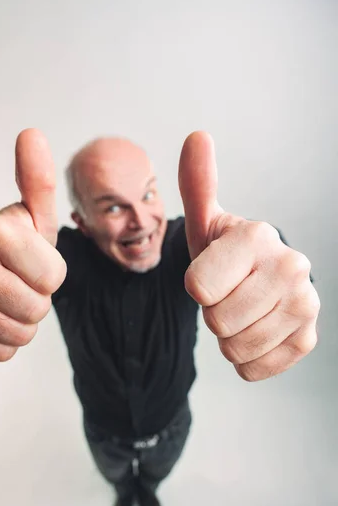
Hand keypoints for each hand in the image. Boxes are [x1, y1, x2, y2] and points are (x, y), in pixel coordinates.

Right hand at [0, 129, 66, 360]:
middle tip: (22, 284)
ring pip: (18, 336)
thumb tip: (31, 133)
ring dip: (24, 325)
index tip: (34, 261)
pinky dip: (4, 343)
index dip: (52, 276)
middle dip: (39, 303)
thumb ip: (38, 182)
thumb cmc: (19, 247)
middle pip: (36, 310)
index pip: (53, 279)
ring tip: (9, 301)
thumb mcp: (37, 218)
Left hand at [178, 131, 319, 381]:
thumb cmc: (226, 254)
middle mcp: (291, 267)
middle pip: (216, 320)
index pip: (197, 288)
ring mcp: (305, 305)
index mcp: (258, 236)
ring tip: (241, 313)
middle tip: (228, 296)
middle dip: (212, 313)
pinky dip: (245, 360)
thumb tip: (197, 136)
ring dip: (227, 337)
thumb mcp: (207, 222)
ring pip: (234, 348)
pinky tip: (255, 332)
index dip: (196, 287)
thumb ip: (198, 184)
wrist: (260, 283)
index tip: (212, 274)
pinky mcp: (308, 338)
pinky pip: (253, 369)